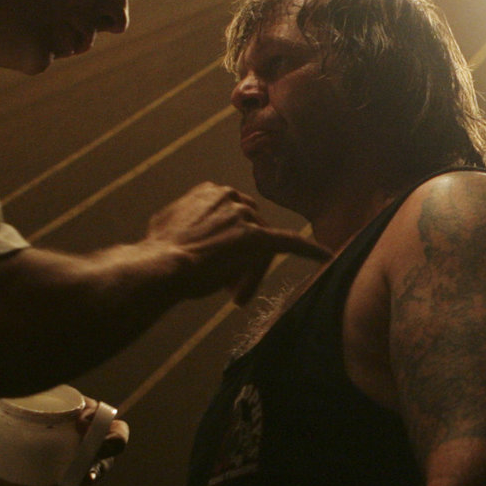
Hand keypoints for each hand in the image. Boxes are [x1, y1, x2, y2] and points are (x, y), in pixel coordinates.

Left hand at [0, 402, 129, 485]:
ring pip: (97, 467)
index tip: (81, 423)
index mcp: (71, 410)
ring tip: (84, 480)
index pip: (100, 413)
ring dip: (94, 473)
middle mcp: (78, 436)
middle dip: (109, 446)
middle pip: (110, 441)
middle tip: (93, 452)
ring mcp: (70, 462)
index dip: (98, 418)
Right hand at [141, 183, 326, 304]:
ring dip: (250, 272)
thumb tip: (181, 224)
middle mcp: (232, 197)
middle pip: (250, 230)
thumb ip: (183, 216)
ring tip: (235, 295)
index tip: (216, 261)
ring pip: (260, 247)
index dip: (228, 242)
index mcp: (211, 190)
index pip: (232, 216)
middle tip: (228, 284)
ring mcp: (245, 217)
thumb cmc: (158, 251)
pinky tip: (327, 256)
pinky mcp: (260, 238)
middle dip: (241, 258)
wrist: (161, 266)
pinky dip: (310, 250)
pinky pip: (291, 242)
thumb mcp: (166, 222)